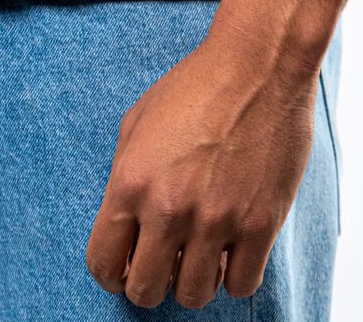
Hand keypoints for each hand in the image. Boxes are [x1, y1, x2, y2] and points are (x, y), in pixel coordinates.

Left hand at [85, 30, 316, 309]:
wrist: (258, 66)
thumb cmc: (196, 86)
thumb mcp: (138, 121)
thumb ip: (125, 175)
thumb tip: (125, 226)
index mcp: (131, 181)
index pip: (104, 263)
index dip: (111, 273)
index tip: (123, 269)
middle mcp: (169, 208)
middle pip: (145, 290)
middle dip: (149, 284)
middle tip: (162, 266)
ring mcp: (216, 220)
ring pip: (194, 296)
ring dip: (193, 281)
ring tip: (199, 256)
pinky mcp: (259, 225)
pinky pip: (241, 286)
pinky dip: (234, 277)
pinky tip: (232, 251)